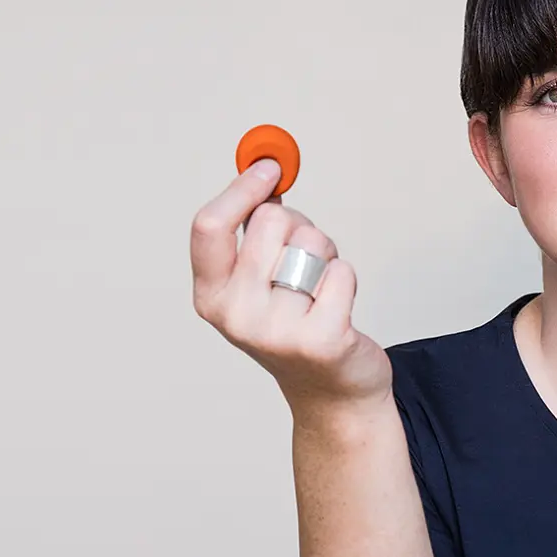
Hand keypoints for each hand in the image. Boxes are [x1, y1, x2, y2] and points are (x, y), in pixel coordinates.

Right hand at [190, 161, 392, 416]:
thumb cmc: (295, 323)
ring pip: (312, 243)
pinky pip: (342, 272)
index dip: (241, 188)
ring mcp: (278, 332)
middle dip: (297, 225)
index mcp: (211, 296)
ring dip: (325, 254)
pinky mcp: (322, 340)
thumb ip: (253, 230)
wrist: (331, 391)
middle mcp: (236, 316)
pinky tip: (338, 308)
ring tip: (320, 288)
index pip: (209, 226)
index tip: (268, 167)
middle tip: (304, 257)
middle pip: (270, 222)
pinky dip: (346, 279)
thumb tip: (264, 165)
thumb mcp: (257, 280)